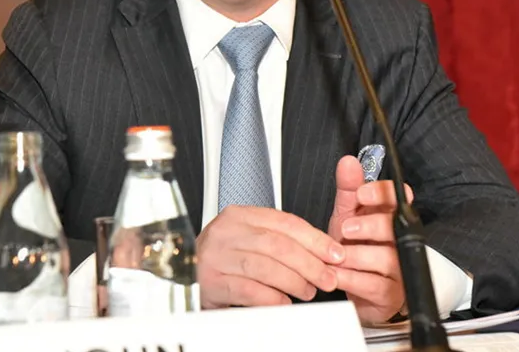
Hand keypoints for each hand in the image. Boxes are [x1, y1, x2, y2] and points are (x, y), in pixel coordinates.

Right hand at [197, 205, 345, 308]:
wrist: (184, 276)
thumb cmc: (224, 260)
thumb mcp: (249, 241)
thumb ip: (280, 241)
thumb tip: (322, 252)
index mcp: (239, 216)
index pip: (284, 222)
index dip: (314, 239)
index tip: (334, 254)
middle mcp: (225, 231)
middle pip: (277, 244)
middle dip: (309, 263)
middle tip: (327, 278)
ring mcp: (215, 256)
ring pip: (265, 266)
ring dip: (293, 281)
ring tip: (308, 292)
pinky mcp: (210, 282)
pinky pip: (248, 289)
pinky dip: (271, 297)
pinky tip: (284, 303)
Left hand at [327, 155, 412, 324]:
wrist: (355, 288)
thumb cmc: (355, 248)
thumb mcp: (347, 215)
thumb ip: (348, 190)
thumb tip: (348, 162)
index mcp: (390, 216)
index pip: (398, 197)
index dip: (383, 193)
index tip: (362, 194)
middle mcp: (399, 240)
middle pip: (395, 227)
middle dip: (370, 225)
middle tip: (346, 228)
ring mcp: (399, 268)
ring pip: (387, 258)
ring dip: (357, 255)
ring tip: (336, 255)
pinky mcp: (391, 294)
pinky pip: (375, 285)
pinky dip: (352, 279)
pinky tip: (336, 274)